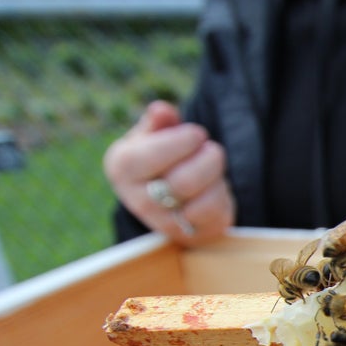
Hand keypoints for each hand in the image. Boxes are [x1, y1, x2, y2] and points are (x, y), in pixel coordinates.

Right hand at [103, 100, 234, 243]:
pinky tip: (215, 185)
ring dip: (216, 177)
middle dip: (208, 158)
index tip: (196, 134)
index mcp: (122, 168)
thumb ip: (159, 121)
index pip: (152, 157)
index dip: (184, 141)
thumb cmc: (160, 154)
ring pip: (204, 201)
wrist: (167, 193)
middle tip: (209, 148)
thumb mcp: (154, 133)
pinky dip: (222, 194)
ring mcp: (164, 223)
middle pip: (185, 181)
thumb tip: (161, 110)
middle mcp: (138, 201)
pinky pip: (216, 214)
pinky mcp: (191, 235)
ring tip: (211, 165)